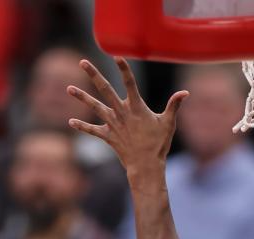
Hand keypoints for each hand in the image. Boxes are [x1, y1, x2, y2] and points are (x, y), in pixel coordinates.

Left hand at [68, 57, 187, 174]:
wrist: (146, 167)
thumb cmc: (159, 145)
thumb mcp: (168, 123)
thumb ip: (174, 105)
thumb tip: (185, 93)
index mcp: (136, 107)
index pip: (130, 83)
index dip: (124, 69)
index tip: (116, 56)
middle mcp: (122, 113)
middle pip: (105, 89)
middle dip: (94, 74)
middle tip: (82, 61)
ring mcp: (113, 124)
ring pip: (95, 107)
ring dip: (81, 97)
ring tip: (68, 88)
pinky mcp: (108, 136)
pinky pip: (93, 131)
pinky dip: (82, 127)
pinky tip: (71, 121)